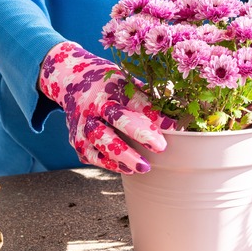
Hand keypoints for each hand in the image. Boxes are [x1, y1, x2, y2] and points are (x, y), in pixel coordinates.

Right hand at [39, 41, 175, 173]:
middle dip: (139, 133)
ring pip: (100, 140)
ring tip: (143, 167)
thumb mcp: (128, 82)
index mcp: (112, 86)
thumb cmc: (110, 85)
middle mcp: (95, 104)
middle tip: (161, 147)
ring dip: (122, 155)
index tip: (176, 127)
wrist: (72, 82)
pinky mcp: (76, 140)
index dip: (155, 115)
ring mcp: (83, 123)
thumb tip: (179, 112)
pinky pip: (92, 155)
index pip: (136, 101)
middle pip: (116, 118)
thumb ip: (149, 98)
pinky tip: (126, 169)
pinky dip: (109, 163)